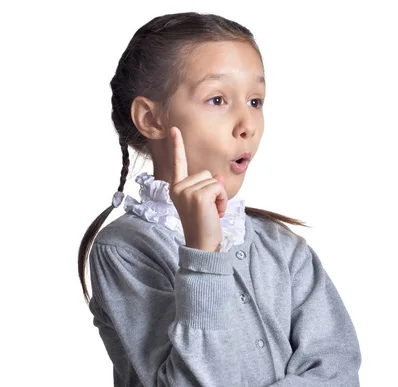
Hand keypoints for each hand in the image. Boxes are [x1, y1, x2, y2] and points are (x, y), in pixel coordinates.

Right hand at [168, 126, 227, 251]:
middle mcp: (177, 187)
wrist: (202, 245)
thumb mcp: (205, 202)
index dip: (177, 145)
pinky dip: (222, 200)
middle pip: (206, 173)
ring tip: (211, 212)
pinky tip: (216, 213)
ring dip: (219, 196)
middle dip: (214, 190)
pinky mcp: (198, 196)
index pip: (177, 163)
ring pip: (214, 180)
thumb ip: (208, 186)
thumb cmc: (204, 224)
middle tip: (208, 209)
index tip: (174, 128)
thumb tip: (218, 177)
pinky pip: (219, 188)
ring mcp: (186, 191)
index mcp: (176, 188)